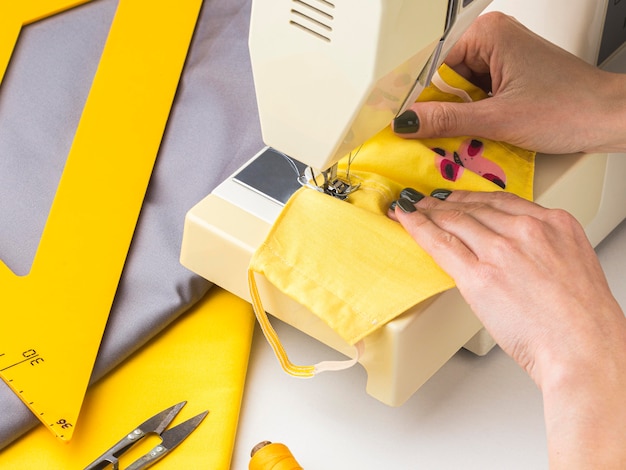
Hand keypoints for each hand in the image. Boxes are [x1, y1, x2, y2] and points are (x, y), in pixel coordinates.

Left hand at [390, 190, 625, 466]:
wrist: (585, 350)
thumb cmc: (581, 320)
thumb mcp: (571, 264)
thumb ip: (541, 248)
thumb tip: (513, 251)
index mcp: (555, 222)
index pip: (501, 200)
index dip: (470, 197)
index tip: (455, 197)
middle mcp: (527, 229)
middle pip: (474, 207)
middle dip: (445, 203)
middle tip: (425, 201)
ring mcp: (501, 250)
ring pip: (454, 220)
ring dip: (428, 212)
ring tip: (411, 209)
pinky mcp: (479, 275)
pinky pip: (440, 243)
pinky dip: (418, 228)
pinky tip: (406, 220)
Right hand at [393, 12, 625, 154]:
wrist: (608, 118)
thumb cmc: (570, 107)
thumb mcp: (497, 118)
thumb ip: (446, 120)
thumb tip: (407, 121)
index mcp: (488, 34)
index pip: (432, 65)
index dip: (416, 96)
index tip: (401, 121)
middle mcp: (493, 40)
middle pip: (444, 78)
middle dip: (439, 110)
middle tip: (432, 136)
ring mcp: (501, 58)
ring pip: (458, 90)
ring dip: (457, 116)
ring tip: (464, 134)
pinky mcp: (508, 76)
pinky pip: (475, 96)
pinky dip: (472, 116)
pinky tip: (476, 132)